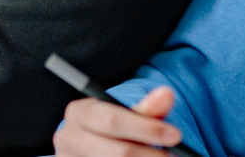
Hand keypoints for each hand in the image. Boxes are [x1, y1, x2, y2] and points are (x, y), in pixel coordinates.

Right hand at [54, 87, 185, 156]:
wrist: (87, 149)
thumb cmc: (111, 129)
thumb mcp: (127, 115)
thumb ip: (148, 107)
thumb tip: (167, 94)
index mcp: (79, 113)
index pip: (113, 121)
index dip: (146, 129)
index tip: (175, 135)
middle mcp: (68, 138)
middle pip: (117, 152)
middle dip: (150, 155)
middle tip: (173, 156)